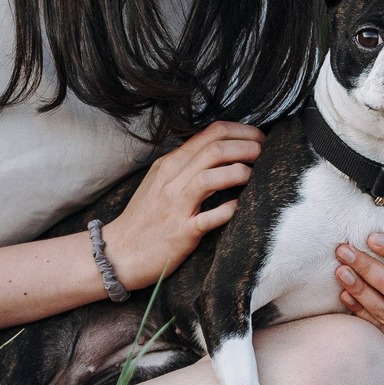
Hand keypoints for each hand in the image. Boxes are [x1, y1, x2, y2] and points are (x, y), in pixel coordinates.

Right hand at [103, 121, 262, 288]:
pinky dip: (229, 209)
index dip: (241, 131)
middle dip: (247, 146)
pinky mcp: (181, 233)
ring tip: (256, 174)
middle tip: (265, 152)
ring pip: (210, 177)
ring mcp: (176, 207)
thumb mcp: (160, 181)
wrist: (118, 253)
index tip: (258, 137)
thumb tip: (220, 149)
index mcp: (170, 164)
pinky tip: (241, 206)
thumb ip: (186, 164)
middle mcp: (172, 180)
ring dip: (239, 172)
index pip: (210, 133)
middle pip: (215, 150)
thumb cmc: (144, 217)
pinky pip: (209, 218)